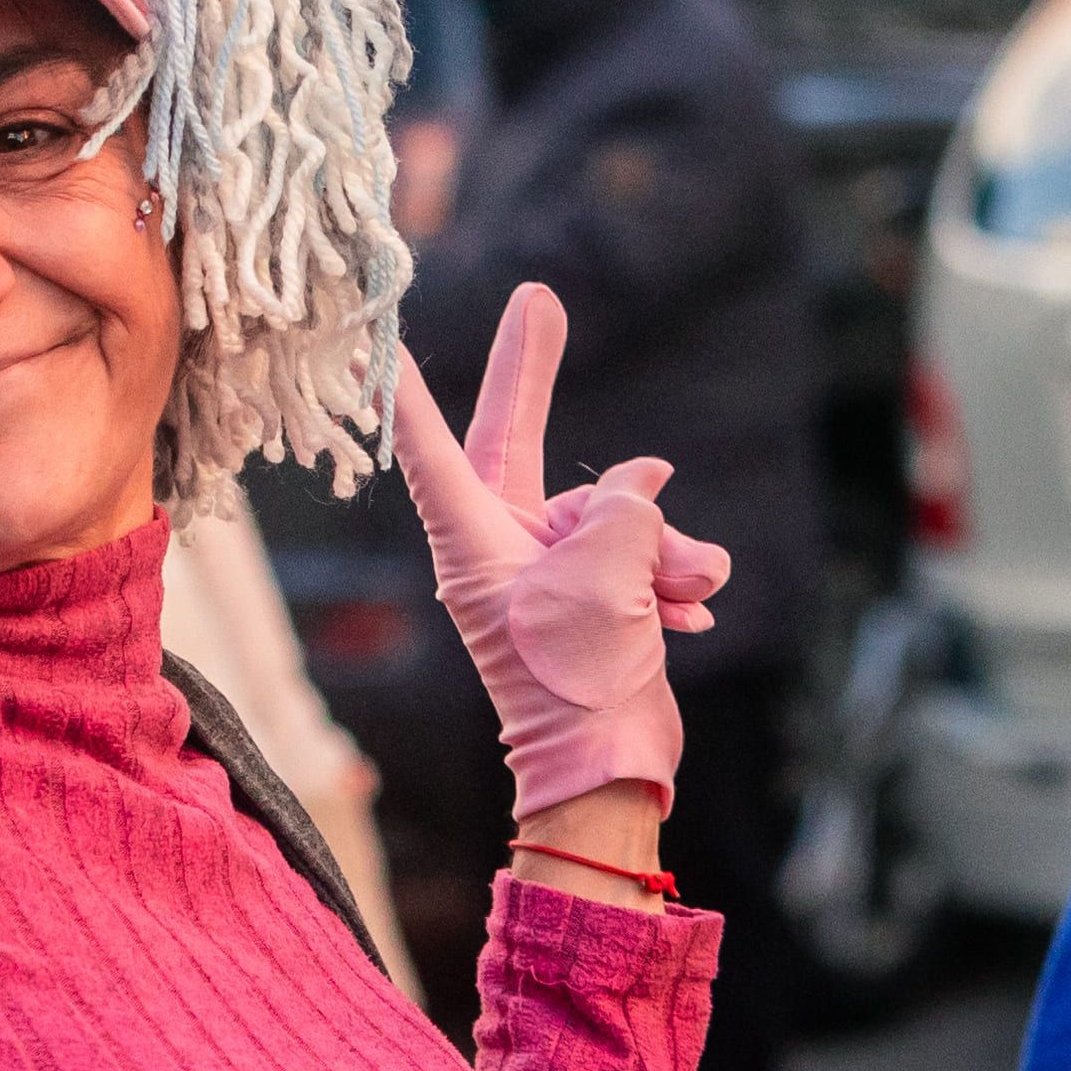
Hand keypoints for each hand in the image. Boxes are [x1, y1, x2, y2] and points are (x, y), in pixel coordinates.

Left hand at [388, 286, 727, 814]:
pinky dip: (672, 580)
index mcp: (474, 543)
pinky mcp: (597, 599)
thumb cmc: (582, 678)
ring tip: (680, 594)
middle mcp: (504, 549)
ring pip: (614, 514)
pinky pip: (642, 556)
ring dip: (662, 548)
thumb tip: (643, 485)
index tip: (382, 334)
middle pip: (516, 443)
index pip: (430, 450)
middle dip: (535, 379)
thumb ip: (620, 510)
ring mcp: (552, 573)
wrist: (611, 771)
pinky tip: (689, 616)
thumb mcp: (603, 573)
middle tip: (540, 299)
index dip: (408, 390)